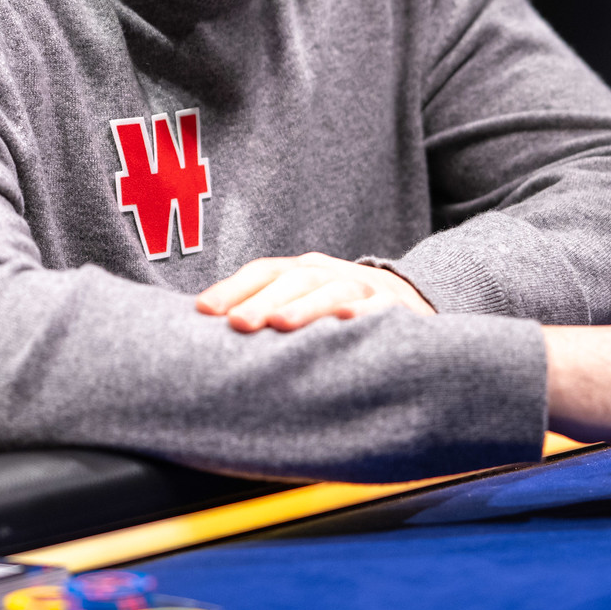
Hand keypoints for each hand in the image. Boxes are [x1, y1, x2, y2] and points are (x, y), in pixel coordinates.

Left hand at [196, 253, 434, 332]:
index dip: (232, 288)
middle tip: (237, 323)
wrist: (407, 301)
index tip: (203, 310)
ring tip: (280, 324)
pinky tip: (345, 323)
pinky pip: (377, 308)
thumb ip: (265, 315)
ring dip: (304, 306)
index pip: (262, 272)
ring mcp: (361, 287)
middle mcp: (326, 273)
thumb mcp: (301, 304)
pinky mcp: (393, 306)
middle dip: (262, 301)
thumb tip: (208, 337)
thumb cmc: (335, 312)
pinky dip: (362, 314)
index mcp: (300, 271)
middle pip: (291, 281)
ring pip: (330, 292)